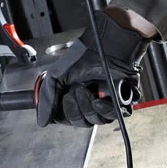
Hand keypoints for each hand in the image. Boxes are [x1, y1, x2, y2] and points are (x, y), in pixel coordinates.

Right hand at [36, 11, 149, 127]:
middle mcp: (92, 102)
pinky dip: (107, 110)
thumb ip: (48, 99)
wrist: (102, 45)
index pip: (71, 119)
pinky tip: (99, 100)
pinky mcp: (123, 98)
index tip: (65, 99)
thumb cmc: (81, 57)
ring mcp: (108, 101)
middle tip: (76, 92)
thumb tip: (43, 122)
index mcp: (76, 98)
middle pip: (85, 122)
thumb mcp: (56, 77)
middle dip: (78, 111)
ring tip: (88, 91)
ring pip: (100, 120)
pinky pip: (118, 114)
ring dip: (91, 109)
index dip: (67, 115)